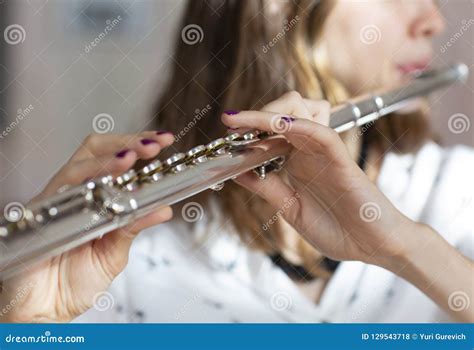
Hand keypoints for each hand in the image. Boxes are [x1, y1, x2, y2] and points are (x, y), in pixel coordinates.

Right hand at [0, 131, 173, 322]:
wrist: (44, 314)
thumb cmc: (73, 284)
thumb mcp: (114, 253)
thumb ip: (134, 227)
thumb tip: (164, 208)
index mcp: (93, 199)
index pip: (113, 159)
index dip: (137, 146)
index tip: (163, 140)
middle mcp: (73, 194)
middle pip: (95, 151)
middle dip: (127, 142)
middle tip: (154, 144)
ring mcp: (54, 202)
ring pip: (78, 166)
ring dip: (108, 159)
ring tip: (133, 157)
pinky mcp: (38, 215)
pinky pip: (60, 192)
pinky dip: (85, 184)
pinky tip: (105, 184)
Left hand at [222, 92, 416, 266]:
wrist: (374, 247)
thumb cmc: (338, 229)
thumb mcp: (290, 208)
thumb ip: (267, 187)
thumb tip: (237, 172)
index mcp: (297, 162)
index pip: (271, 133)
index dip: (247, 126)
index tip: (224, 125)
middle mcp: (309, 152)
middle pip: (284, 112)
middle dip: (256, 113)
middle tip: (231, 122)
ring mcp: (325, 153)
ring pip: (301, 113)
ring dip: (270, 113)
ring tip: (241, 121)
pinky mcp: (343, 160)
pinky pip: (322, 135)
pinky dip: (299, 126)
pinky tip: (277, 125)